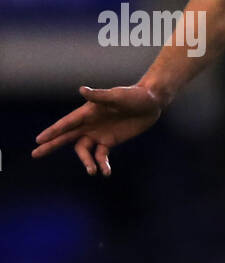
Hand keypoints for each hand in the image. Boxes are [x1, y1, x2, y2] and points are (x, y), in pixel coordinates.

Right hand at [32, 84, 163, 175]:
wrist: (150, 103)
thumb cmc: (133, 96)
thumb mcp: (117, 96)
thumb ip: (100, 96)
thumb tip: (82, 90)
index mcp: (87, 112)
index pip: (66, 123)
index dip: (53, 131)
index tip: (39, 140)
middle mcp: (89, 123)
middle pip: (66, 137)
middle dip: (51, 145)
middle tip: (36, 154)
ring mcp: (98, 133)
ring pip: (84, 150)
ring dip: (86, 161)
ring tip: (92, 171)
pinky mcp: (110, 141)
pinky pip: (101, 155)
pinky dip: (102, 164)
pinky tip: (105, 172)